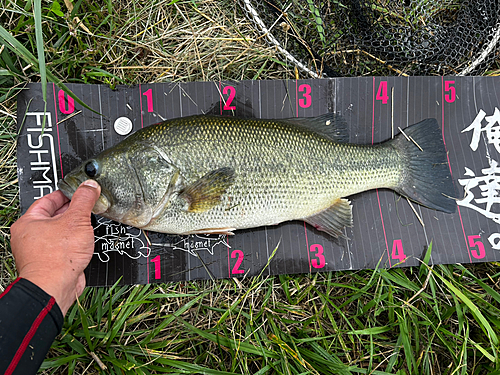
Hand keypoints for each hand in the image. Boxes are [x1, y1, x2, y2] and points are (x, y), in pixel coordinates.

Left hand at [10, 180, 99, 314]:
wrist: (55, 286)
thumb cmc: (56, 257)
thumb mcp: (76, 220)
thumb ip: (84, 200)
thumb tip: (89, 186)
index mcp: (28, 222)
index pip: (48, 200)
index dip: (65, 194)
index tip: (78, 191)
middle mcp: (30, 237)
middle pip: (54, 216)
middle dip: (72, 211)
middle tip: (87, 205)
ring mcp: (39, 251)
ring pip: (60, 233)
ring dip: (75, 228)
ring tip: (88, 223)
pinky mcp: (51, 263)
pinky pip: (64, 247)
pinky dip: (75, 243)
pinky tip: (85, 242)